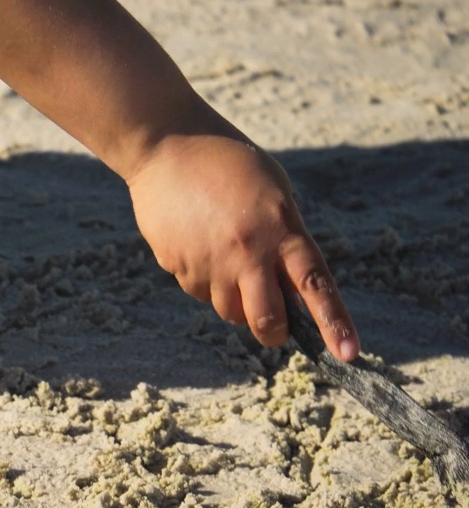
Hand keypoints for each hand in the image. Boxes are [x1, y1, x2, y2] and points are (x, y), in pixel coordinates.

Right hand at [126, 132, 358, 361]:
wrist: (167, 145)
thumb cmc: (229, 165)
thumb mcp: (274, 195)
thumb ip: (285, 240)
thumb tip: (288, 292)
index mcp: (280, 229)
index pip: (314, 285)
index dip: (333, 322)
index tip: (348, 354)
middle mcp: (247, 252)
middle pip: (266, 320)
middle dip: (273, 331)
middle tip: (274, 326)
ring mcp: (209, 262)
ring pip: (228, 310)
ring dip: (234, 300)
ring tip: (226, 258)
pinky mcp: (177, 265)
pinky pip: (198, 291)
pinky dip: (204, 280)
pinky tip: (197, 244)